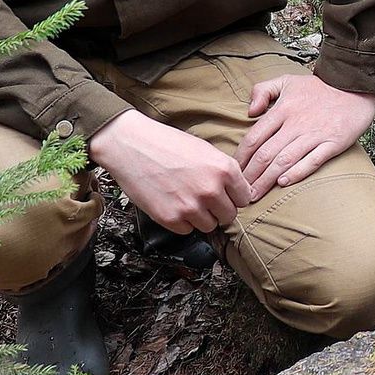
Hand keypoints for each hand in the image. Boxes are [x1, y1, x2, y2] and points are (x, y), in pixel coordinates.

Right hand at [88, 111, 247, 232]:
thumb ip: (224, 173)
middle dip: (218, 209)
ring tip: (184, 198)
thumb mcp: (205, 150)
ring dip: (200, 217)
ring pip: (209, 226)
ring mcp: (191, 206)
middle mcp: (211, 190)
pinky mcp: (171, 219)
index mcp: (224, 169)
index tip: (224, 194)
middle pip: (229, 216)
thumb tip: (237, 194)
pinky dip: (180, 221)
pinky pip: (186, 230)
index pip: (244, 198)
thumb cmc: (166, 143)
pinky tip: (171, 202)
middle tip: (202, 198)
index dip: (233, 196)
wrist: (130, 144)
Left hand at [236, 73, 374, 201]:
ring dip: (267, 180)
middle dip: (250, 176)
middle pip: (266, 154)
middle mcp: (296, 123)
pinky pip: (312, 161)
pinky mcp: (333, 143)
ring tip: (255, 195)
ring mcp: (315, 134)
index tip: (233, 171)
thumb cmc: (319, 87)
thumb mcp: (287, 80)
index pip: (255, 137)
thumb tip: (249, 111)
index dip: (241, 157)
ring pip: (285, 161)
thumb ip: (263, 90)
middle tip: (240, 192)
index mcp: (282, 109)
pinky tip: (284, 184)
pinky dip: (297, 173)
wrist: (355, 87)